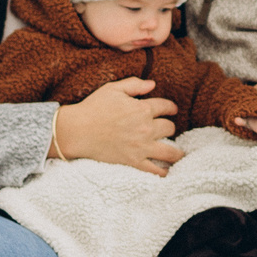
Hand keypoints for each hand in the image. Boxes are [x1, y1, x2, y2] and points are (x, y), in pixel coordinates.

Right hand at [55, 77, 183, 176]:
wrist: (77, 131)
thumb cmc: (93, 107)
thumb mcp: (113, 89)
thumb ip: (135, 84)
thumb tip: (152, 84)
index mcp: (142, 108)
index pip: (166, 107)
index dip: (171, 108)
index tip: (171, 110)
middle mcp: (146, 128)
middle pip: (170, 128)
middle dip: (169, 127)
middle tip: (166, 129)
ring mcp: (141, 146)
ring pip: (170, 151)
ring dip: (177, 152)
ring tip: (179, 154)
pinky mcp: (134, 161)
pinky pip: (155, 170)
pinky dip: (164, 172)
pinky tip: (168, 171)